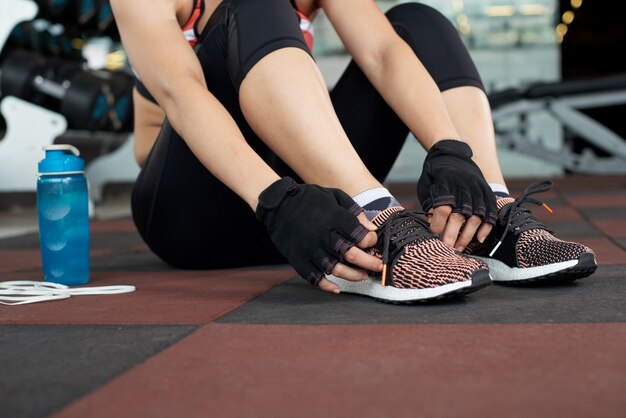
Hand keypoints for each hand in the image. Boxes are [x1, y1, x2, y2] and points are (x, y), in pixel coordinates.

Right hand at [256, 177, 381, 289]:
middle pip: (352, 255)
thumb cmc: (309, 198)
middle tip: (378, 267)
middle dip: (370, 263)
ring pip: (337, 270)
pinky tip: (337, 287)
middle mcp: (324, 235)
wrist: (278, 204)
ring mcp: (311, 249)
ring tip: (362, 276)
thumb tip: (371, 229)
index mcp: (334, 218)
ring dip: (353, 276)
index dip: (370, 241)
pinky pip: (315, 278)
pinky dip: (327, 286)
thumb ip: (354, 211)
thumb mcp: (334, 196)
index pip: (360, 235)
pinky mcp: (299, 260)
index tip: (372, 241)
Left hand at [417, 140, 496, 250]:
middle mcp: (463, 187)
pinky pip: (490, 213)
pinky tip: (479, 239)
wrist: (453, 155)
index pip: (442, 208)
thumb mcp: (426, 185)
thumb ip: (429, 203)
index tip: (433, 233)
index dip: (438, 223)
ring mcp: (477, 191)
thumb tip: (432, 224)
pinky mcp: (487, 193)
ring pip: (475, 217)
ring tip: (459, 248)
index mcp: (445, 184)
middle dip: (452, 235)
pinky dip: (486, 227)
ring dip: (468, 235)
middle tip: (447, 249)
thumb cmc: (435, 174)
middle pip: (459, 215)